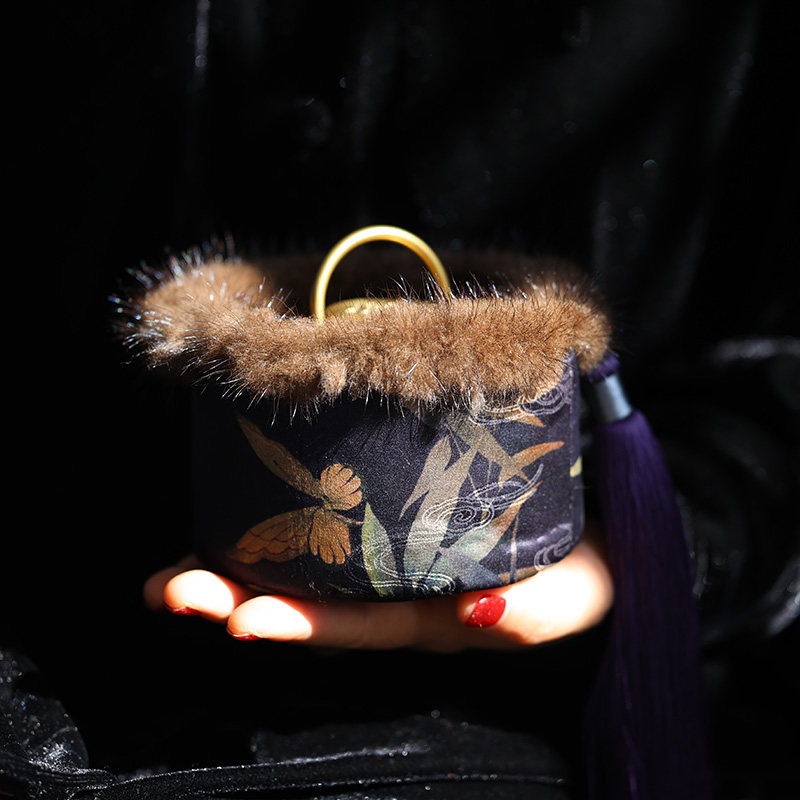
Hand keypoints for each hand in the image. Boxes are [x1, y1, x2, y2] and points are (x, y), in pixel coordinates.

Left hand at [144, 527, 611, 651]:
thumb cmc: (581, 569)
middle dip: (238, 602)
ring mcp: (385, 566)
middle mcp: (396, 597)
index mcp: (435, 616)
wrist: (586, 538)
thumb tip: (477, 608)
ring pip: (302, 576)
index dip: (303, 624)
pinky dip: (264, 534)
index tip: (244, 618)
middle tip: (172, 588)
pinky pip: (316, 537)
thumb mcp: (572, 595)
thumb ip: (533, 612)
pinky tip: (220, 526)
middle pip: (311, 608)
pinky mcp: (384, 530)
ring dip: (234, 575)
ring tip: (170, 572)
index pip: (360, 625)